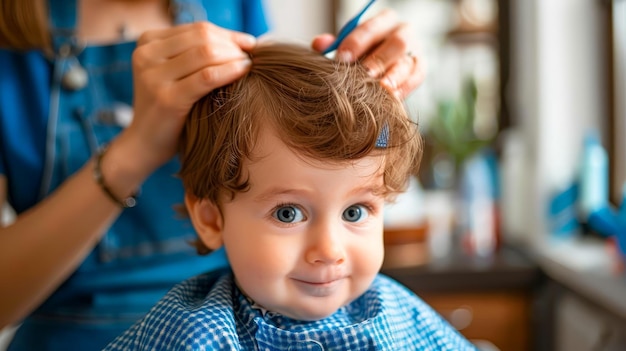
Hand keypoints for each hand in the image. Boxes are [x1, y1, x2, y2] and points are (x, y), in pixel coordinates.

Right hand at [126, 22, 255, 171]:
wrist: (145, 143)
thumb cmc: (169, 108)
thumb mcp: (177, 73)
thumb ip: (197, 54)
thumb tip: (243, 42)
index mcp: (148, 42)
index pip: (198, 29)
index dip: (229, 34)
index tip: (249, 44)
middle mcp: (146, 54)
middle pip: (203, 37)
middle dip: (232, 45)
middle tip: (250, 57)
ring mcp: (153, 76)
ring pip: (206, 53)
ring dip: (233, 57)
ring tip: (248, 66)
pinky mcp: (167, 98)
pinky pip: (207, 77)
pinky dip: (229, 71)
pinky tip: (243, 72)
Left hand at [312, 9, 424, 98]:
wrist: (380, 68)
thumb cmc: (360, 55)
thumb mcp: (346, 48)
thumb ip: (332, 45)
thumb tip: (319, 44)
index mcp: (382, 21)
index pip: (371, 27)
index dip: (356, 43)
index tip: (341, 59)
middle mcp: (402, 32)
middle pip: (395, 43)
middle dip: (378, 61)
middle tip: (363, 77)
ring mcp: (414, 51)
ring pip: (408, 61)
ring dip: (393, 77)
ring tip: (380, 91)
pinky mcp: (420, 68)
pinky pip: (416, 78)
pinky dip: (404, 88)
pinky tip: (391, 99)